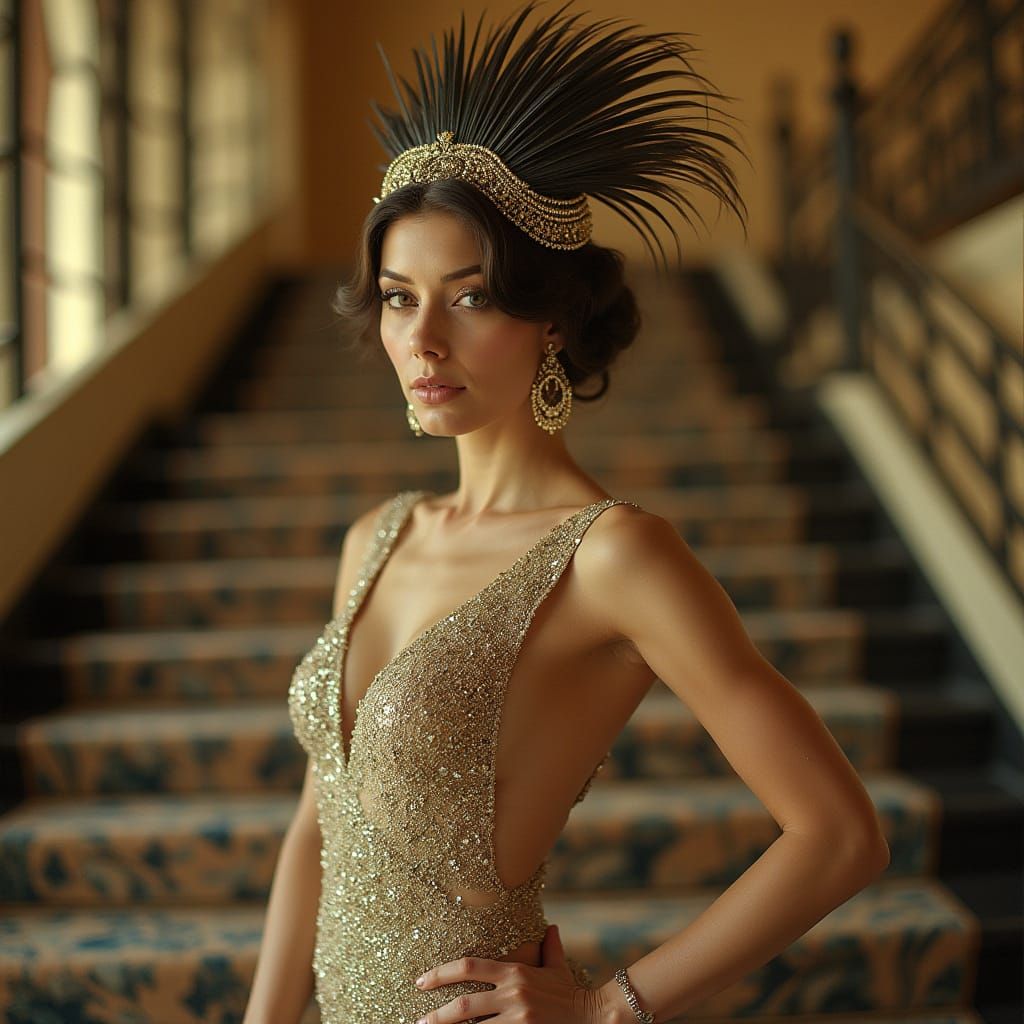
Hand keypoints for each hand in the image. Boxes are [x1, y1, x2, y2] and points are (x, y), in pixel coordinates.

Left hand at [412, 923, 608, 1022]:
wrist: (595, 1016)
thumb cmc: (571, 993)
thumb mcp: (557, 967)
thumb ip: (549, 947)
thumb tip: (551, 927)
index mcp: (514, 972)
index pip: (469, 967)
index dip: (441, 973)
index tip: (421, 981)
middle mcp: (513, 993)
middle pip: (466, 1005)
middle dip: (439, 1015)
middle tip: (420, 1022)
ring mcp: (518, 1018)